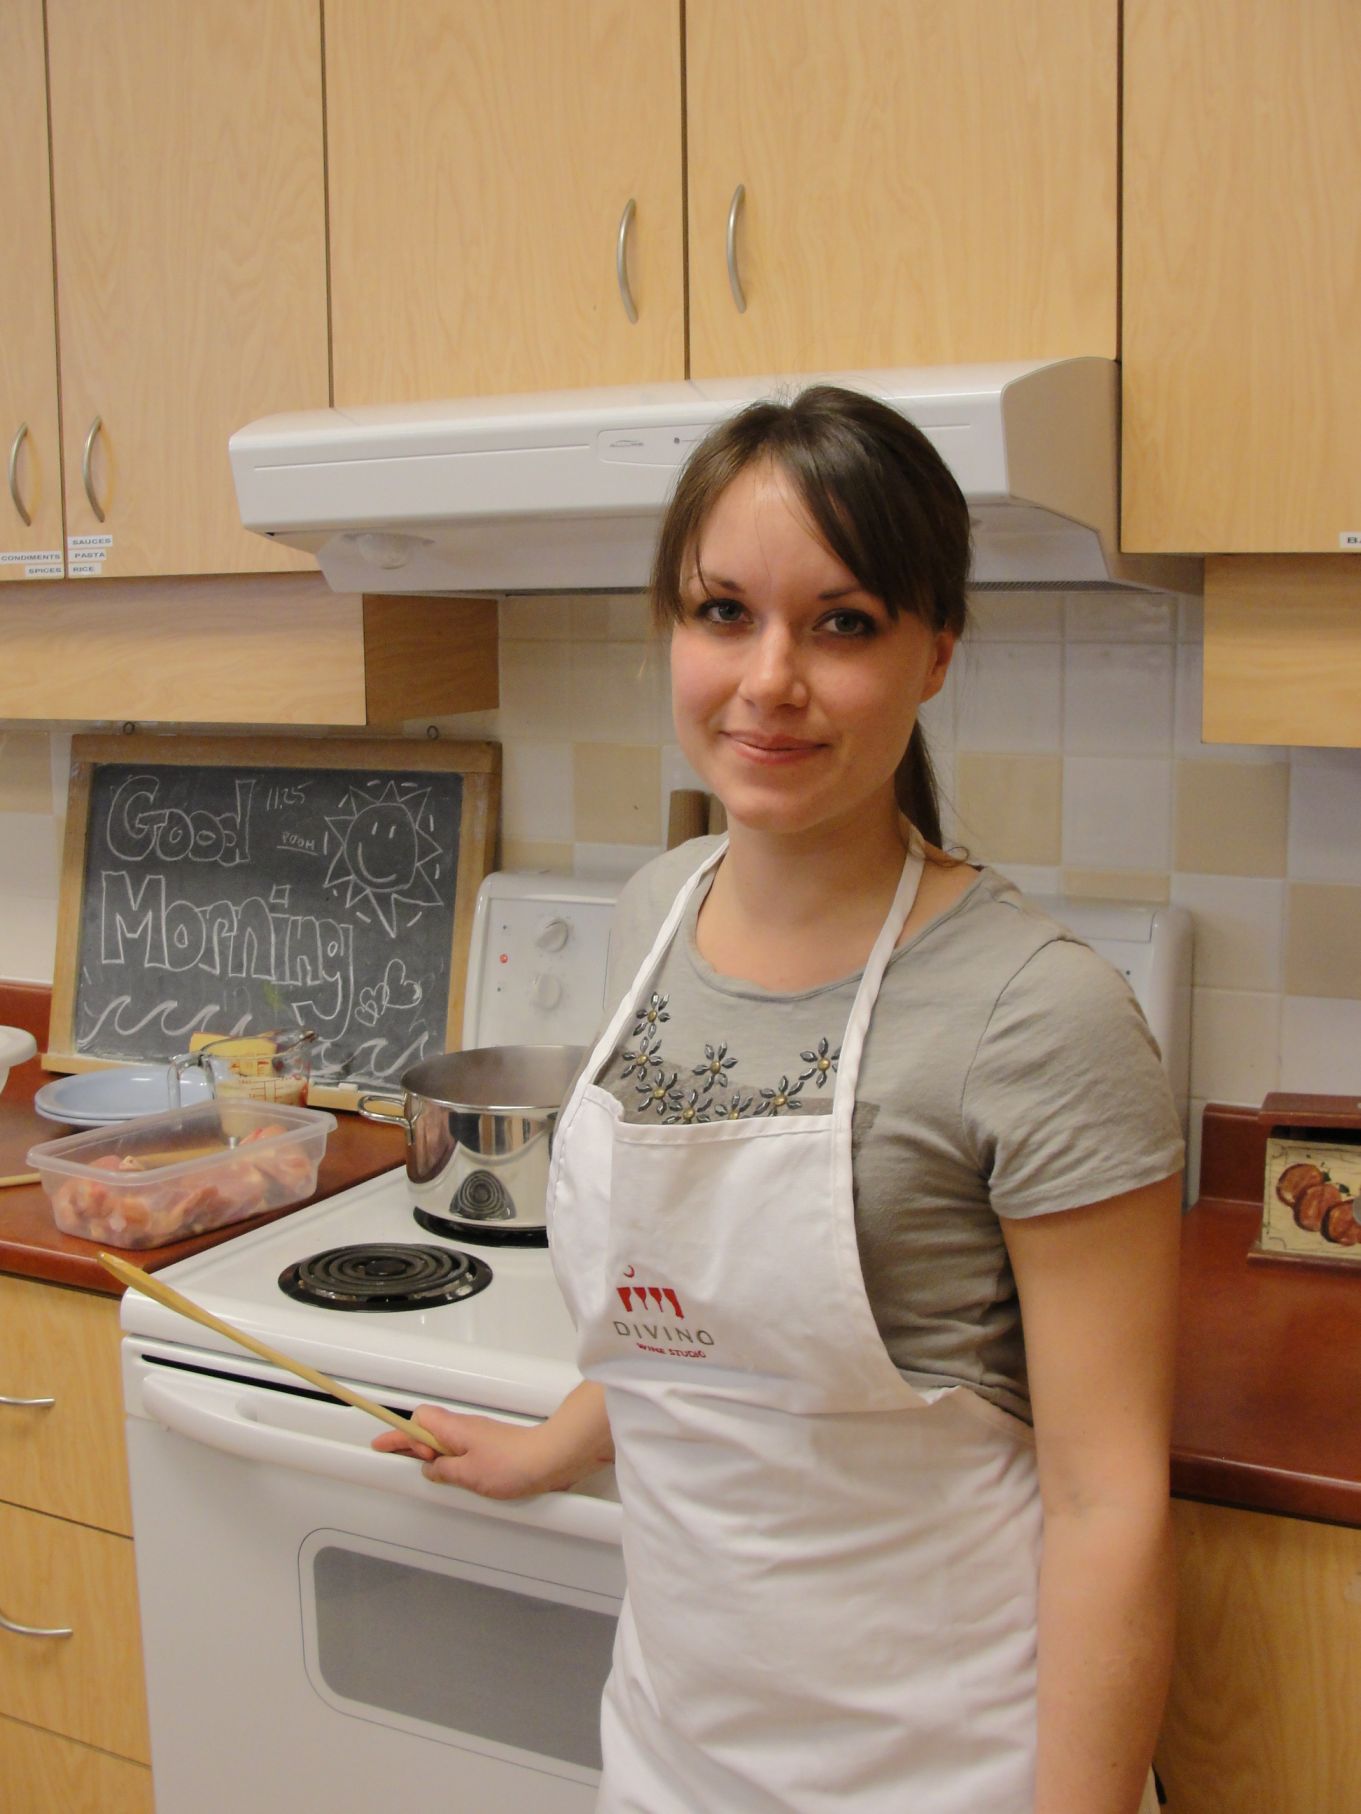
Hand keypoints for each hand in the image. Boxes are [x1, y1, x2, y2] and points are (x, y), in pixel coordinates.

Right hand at [372, 1405, 570, 1499]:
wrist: (551, 1458)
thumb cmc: (514, 1463)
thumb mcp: (468, 1475)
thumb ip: (443, 1472)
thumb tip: (431, 1470)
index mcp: (454, 1429)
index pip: (416, 1422)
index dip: (397, 1434)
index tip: (381, 1444)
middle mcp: (465, 1429)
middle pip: (428, 1431)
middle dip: (412, 1448)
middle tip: (402, 1464)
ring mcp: (479, 1438)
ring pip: (445, 1444)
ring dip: (434, 1458)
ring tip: (430, 1478)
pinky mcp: (492, 1449)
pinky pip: (462, 1453)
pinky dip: (452, 1463)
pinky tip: (454, 1480)